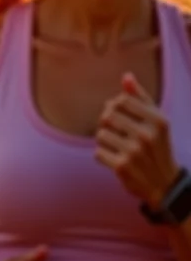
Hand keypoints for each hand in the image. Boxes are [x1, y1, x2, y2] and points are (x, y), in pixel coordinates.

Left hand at [95, 73, 179, 207]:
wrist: (164, 183)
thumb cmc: (157, 147)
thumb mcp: (157, 121)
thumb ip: (141, 97)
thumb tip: (126, 76)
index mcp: (158, 120)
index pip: (121, 100)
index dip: (114, 106)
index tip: (119, 115)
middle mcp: (147, 135)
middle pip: (107, 116)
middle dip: (106, 123)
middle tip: (115, 132)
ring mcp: (134, 151)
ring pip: (100, 134)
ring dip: (104, 141)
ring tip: (117, 147)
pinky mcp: (121, 166)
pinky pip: (97, 152)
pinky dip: (103, 156)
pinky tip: (115, 159)